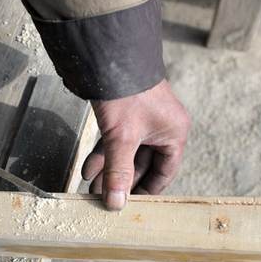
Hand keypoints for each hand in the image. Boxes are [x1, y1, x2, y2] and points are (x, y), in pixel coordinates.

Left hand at [84, 79, 189, 209]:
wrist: (110, 54)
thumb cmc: (127, 92)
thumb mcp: (122, 138)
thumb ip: (118, 172)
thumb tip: (115, 203)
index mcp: (173, 133)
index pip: (164, 173)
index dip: (146, 191)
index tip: (130, 206)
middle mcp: (162, 128)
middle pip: (143, 166)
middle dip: (121, 183)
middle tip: (104, 200)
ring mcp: (143, 120)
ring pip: (126, 154)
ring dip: (109, 171)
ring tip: (91, 189)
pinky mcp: (126, 114)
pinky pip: (116, 141)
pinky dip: (102, 156)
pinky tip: (87, 169)